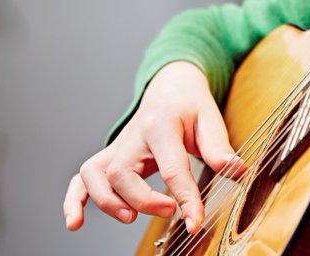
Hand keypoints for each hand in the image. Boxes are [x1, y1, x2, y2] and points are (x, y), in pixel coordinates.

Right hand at [63, 61, 241, 233]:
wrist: (170, 87)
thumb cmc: (190, 105)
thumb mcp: (210, 119)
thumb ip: (219, 147)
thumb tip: (235, 170)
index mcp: (160, 124)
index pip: (171, 167)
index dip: (185, 198)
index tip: (194, 222)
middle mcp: (132, 135)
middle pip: (123, 173)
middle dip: (143, 200)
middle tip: (171, 211)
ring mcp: (117, 146)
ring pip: (95, 175)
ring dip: (107, 201)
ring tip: (130, 217)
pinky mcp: (109, 156)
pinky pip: (81, 177)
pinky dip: (74, 199)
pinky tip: (75, 222)